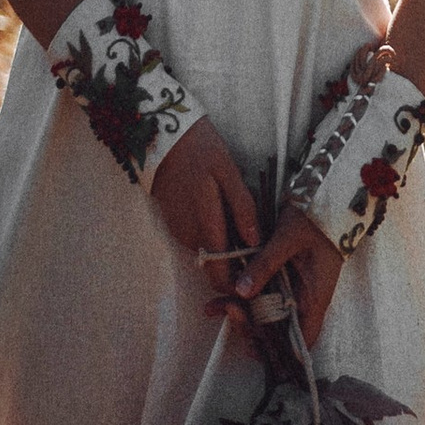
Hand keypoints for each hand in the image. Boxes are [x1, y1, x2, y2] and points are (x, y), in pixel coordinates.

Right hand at [150, 121, 262, 275]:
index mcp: (205, 225)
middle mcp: (189, 236)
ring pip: (210, 252)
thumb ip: (242, 207)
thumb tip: (255, 241)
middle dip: (238, 263)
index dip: (238, 285)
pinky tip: (226, 213)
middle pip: (217, 266)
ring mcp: (180, 231)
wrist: (163, 138)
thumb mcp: (228, 171)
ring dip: (228, 245)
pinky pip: (201, 238)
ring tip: (246, 223)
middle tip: (261, 245)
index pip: (219, 275)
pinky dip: (216, 233)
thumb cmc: (200, 150)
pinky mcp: (176, 224)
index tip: (259, 278)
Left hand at [210, 200, 344, 346]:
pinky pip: (262, 297)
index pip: (303, 341)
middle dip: (249, 327)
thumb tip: (241, 293)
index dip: (280, 352)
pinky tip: (220, 298)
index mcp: (314, 297)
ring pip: (265, 314)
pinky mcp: (282, 280)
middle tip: (226, 311)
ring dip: (241, 314)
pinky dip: (243, 299)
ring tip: (213, 307)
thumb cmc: (315, 219)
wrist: (326, 198)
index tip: (254, 348)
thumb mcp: (288, 239)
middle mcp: (304, 300)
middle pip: (277, 330)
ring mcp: (293, 290)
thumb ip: (265, 265)